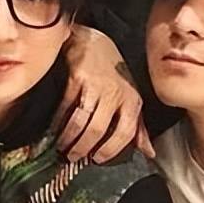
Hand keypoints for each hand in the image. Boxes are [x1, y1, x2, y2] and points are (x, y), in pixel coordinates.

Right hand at [55, 26, 153, 163]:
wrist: (92, 42)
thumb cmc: (112, 72)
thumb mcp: (131, 97)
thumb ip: (138, 127)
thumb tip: (149, 153)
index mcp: (132, 100)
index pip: (125, 132)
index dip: (111, 149)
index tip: (97, 160)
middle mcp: (116, 93)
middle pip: (99, 129)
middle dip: (84, 147)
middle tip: (73, 158)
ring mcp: (96, 85)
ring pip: (81, 120)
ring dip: (69, 138)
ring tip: (61, 147)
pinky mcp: (77, 77)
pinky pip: (66, 105)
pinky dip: (58, 120)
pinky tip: (54, 128)